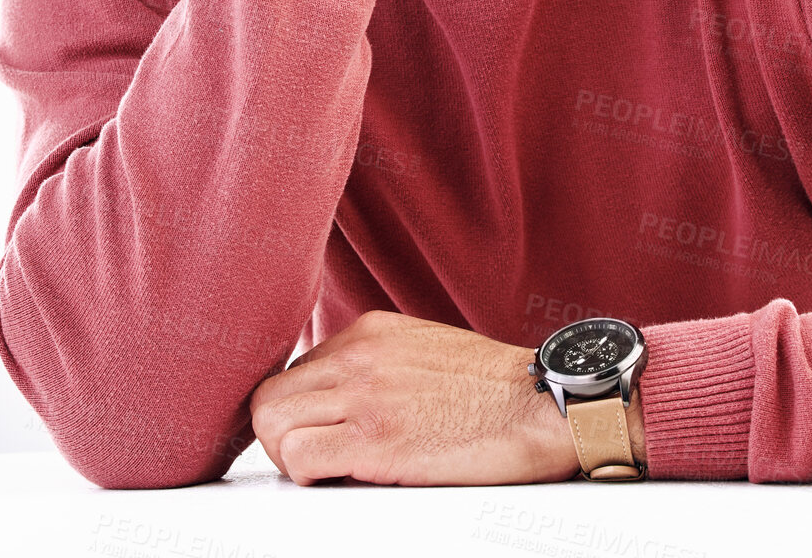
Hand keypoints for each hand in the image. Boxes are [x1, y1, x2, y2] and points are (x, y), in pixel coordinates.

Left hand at [248, 310, 582, 485]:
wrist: (542, 403)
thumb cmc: (496, 388)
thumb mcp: (426, 349)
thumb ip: (379, 361)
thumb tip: (342, 394)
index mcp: (371, 331)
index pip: (293, 371)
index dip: (300, 411)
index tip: (319, 433)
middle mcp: (360, 355)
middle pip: (268, 397)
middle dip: (281, 435)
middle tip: (314, 460)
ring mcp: (366, 395)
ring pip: (272, 425)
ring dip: (290, 457)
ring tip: (328, 472)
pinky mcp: (376, 440)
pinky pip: (300, 460)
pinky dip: (309, 478)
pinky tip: (344, 479)